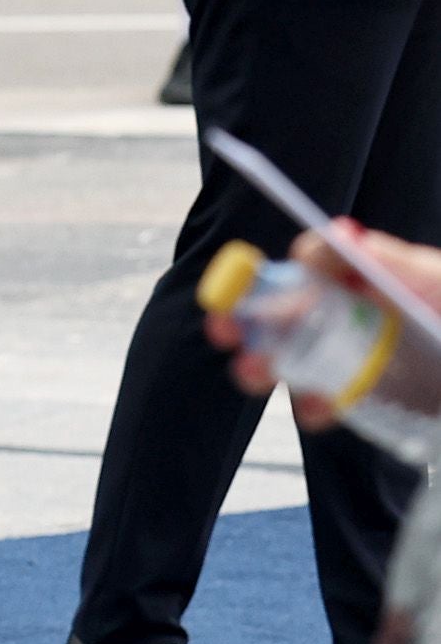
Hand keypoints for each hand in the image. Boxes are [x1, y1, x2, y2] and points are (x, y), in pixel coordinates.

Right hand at [204, 219, 425, 431]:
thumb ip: (390, 261)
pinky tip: (320, 408)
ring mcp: (357, 356)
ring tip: (255, 370)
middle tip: (224, 330)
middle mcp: (354, 311)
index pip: (309, 263)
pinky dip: (313, 405)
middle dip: (248, 318)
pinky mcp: (367, 398)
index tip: (239, 281)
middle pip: (287, 310)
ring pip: (295, 356)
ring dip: (265, 361)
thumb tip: (333, 235)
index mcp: (366, 274)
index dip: (270, 270)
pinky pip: (326, 400)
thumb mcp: (435, 279)